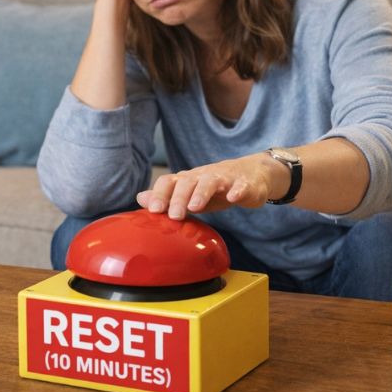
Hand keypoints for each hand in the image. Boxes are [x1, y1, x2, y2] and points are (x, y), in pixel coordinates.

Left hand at [136, 153, 286, 219]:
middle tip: (174, 216)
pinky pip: (241, 185)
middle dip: (179, 198)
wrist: (251, 175)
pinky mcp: (245, 184)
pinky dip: (237, 190)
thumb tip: (141, 198)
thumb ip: (167, 197)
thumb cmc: (215, 188)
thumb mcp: (190, 193)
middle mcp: (204, 176)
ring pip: (211, 181)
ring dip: (202, 193)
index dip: (160, 194)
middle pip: (188, 182)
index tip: (154, 211)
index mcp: (189, 179)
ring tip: (195, 207)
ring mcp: (225, 178)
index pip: (169, 181)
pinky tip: (233, 198)